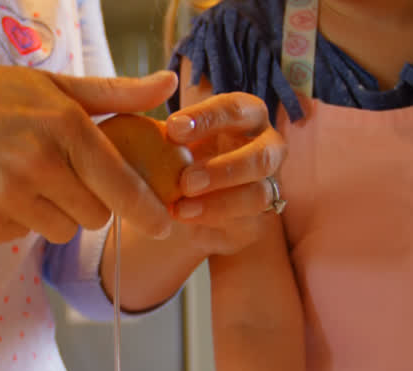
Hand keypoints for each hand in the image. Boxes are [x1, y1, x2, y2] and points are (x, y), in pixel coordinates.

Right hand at [0, 60, 178, 244]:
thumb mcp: (51, 84)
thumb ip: (114, 94)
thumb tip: (168, 84)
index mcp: (64, 127)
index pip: (123, 186)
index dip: (150, 212)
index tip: (167, 226)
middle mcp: (40, 165)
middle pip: (96, 217)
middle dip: (88, 204)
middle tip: (60, 176)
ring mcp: (10, 198)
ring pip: (61, 231)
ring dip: (53, 214)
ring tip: (23, 178)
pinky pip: (24, 236)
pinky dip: (18, 220)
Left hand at [166, 90, 287, 254]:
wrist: (183, 204)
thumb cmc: (179, 158)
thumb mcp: (169, 140)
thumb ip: (166, 130)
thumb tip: (143, 108)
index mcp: (246, 116)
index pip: (236, 108)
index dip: (207, 117)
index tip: (172, 129)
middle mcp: (267, 148)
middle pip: (263, 155)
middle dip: (224, 169)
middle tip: (185, 181)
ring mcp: (269, 185)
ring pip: (259, 193)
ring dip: (219, 201)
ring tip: (180, 207)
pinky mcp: (259, 219)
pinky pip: (247, 222)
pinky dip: (214, 219)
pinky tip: (185, 217)